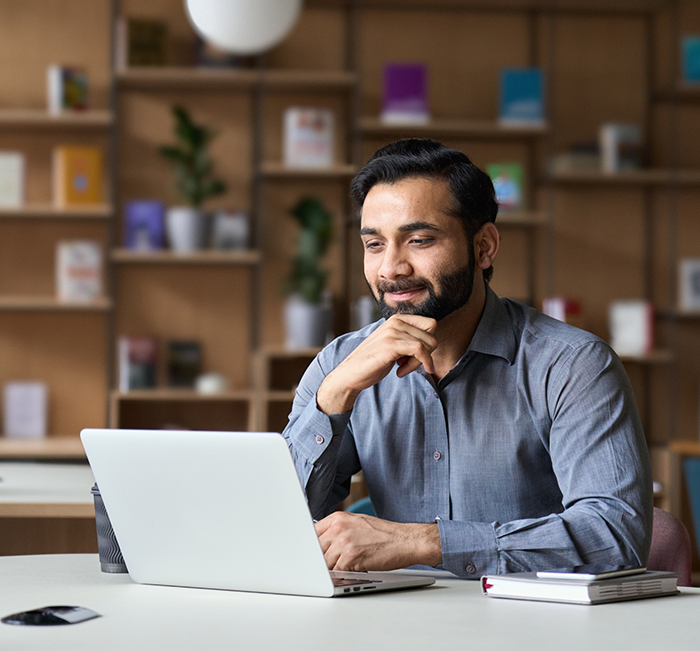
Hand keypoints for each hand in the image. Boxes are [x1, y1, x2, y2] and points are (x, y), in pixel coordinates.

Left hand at [314, 511, 440, 571]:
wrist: (405, 540)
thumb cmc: (383, 534)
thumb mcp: (356, 523)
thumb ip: (337, 530)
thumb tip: (320, 543)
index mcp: (337, 518)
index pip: (311, 534)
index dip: (310, 547)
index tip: (308, 556)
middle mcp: (338, 528)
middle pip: (315, 549)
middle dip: (318, 560)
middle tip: (323, 567)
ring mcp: (344, 542)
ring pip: (323, 563)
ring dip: (330, 570)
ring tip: (343, 569)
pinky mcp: (351, 558)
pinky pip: (336, 572)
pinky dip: (340, 576)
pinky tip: (350, 572)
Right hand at [316, 314, 436, 413]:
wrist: (350, 373)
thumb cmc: (373, 362)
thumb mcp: (393, 345)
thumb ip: (409, 339)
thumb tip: (432, 342)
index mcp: (397, 319)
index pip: (430, 324)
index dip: (428, 343)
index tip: (414, 357)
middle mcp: (395, 321)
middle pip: (431, 334)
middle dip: (426, 353)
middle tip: (408, 365)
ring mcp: (392, 332)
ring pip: (427, 344)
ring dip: (419, 362)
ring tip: (402, 369)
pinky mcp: (391, 344)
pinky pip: (420, 350)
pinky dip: (419, 364)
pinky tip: (401, 373)